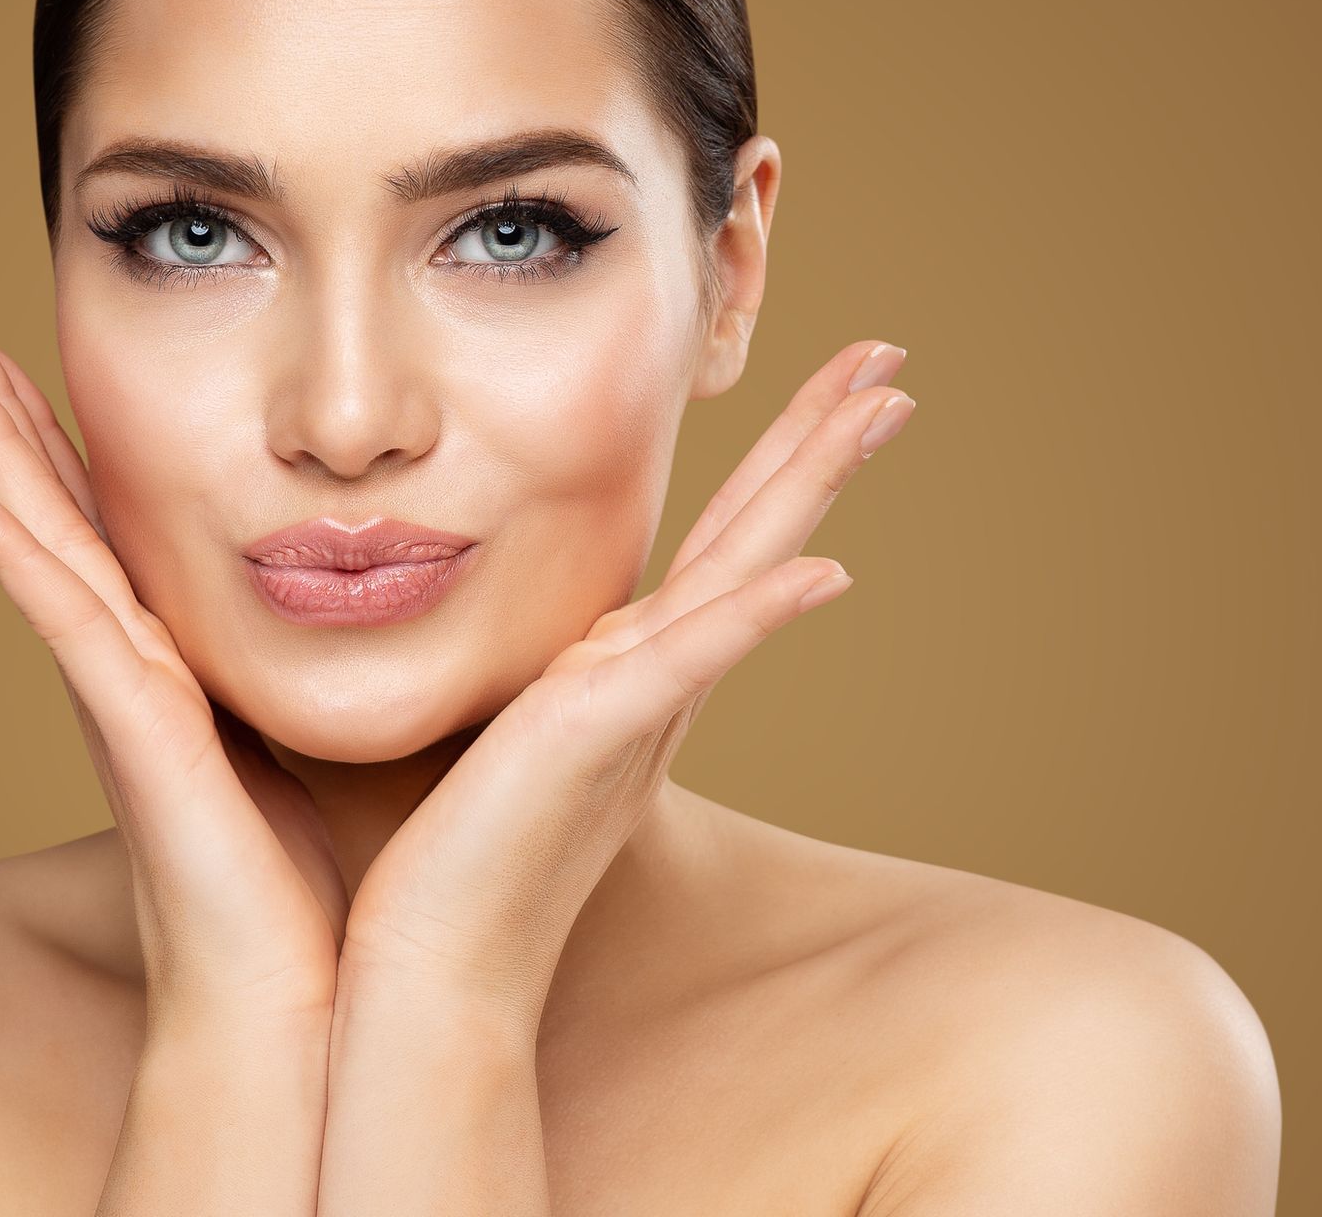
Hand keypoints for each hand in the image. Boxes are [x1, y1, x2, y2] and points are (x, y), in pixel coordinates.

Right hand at [0, 300, 348, 1036]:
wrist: (295, 1005)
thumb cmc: (313, 886)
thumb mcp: (313, 733)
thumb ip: (315, 663)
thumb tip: (376, 596)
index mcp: (167, 659)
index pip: (101, 517)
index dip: (53, 430)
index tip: (17, 342)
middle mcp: (125, 665)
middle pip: (45, 505)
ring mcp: (119, 695)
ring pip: (37, 540)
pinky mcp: (136, 735)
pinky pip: (65, 626)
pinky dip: (10, 557)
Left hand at [335, 339, 916, 1032]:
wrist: (434, 961)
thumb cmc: (453, 854)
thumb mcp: (502, 725)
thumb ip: (534, 675)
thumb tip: (506, 614)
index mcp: (631, 672)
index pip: (716, 547)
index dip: (772, 467)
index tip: (821, 391)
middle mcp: (655, 681)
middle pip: (756, 536)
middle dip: (819, 443)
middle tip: (887, 360)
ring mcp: (640, 705)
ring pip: (746, 571)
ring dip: (812, 485)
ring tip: (882, 404)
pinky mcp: (601, 735)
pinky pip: (694, 660)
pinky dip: (759, 616)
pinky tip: (825, 572)